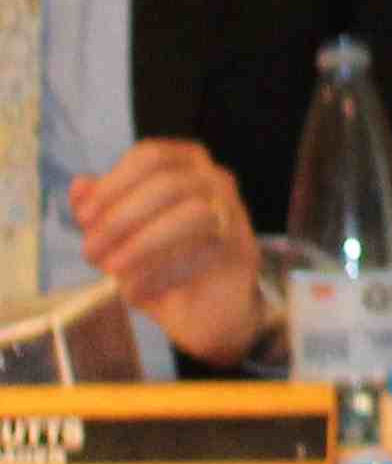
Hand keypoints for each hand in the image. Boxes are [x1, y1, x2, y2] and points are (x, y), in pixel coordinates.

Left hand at [68, 141, 261, 363]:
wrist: (206, 307)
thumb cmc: (161, 262)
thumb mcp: (121, 236)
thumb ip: (101, 210)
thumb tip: (80, 186)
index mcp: (184, 166)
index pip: (150, 156)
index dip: (112, 185)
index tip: (85, 218)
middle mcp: (214, 180)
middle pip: (168, 183)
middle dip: (121, 219)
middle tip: (91, 252)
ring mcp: (233, 212)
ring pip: (192, 215)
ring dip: (142, 245)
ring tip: (113, 272)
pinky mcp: (240, 249)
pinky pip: (202, 254)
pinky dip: (161, 274)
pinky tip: (138, 290)